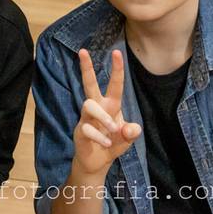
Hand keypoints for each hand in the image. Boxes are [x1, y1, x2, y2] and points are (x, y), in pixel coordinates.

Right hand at [72, 49, 140, 176]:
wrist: (97, 162)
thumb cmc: (113, 144)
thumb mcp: (127, 139)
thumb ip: (131, 133)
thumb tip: (132, 128)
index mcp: (111, 105)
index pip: (114, 85)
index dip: (116, 69)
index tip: (117, 52)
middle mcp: (97, 107)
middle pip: (89, 83)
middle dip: (87, 67)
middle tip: (83, 51)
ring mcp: (86, 118)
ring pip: (88, 104)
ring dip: (103, 117)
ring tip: (113, 130)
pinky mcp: (80, 130)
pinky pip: (87, 128)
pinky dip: (99, 136)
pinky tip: (106, 143)